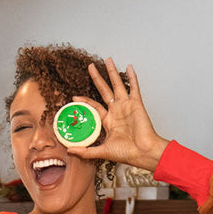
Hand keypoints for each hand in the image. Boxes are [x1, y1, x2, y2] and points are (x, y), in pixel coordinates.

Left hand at [67, 58, 168, 172]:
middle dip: (97, 78)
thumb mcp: (102, 152)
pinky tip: (128, 67)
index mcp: (109, 121)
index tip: (74, 97)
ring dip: (112, 72)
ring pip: (117, 85)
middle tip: (90, 67)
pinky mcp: (136, 104)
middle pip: (104, 90)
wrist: (143, 152)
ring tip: (107, 60)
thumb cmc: (127, 153)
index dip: (85, 101)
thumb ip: (86, 151)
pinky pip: (134, 88)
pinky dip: (132, 77)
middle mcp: (117, 111)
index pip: (94, 107)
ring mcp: (126, 106)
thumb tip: (69, 150)